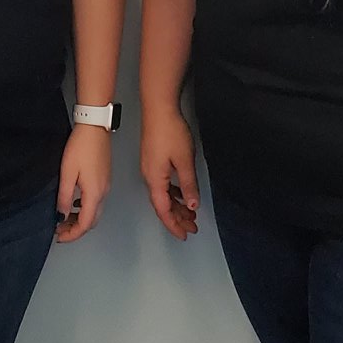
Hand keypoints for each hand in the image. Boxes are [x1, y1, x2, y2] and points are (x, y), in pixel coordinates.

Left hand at [55, 125, 110, 243]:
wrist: (95, 126)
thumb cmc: (81, 147)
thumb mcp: (67, 172)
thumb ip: (65, 197)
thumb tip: (62, 215)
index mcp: (95, 193)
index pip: (85, 224)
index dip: (72, 234)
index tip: (59, 237)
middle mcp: (104, 192)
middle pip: (92, 221)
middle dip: (76, 229)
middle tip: (60, 229)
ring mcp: (106, 185)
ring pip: (95, 211)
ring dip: (81, 218)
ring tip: (64, 217)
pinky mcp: (105, 177)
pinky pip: (97, 200)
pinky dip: (85, 208)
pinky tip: (75, 202)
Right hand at [140, 108, 198, 240]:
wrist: (158, 108)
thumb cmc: (170, 132)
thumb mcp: (184, 160)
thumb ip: (188, 184)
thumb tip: (192, 206)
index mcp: (154, 180)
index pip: (164, 210)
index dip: (174, 225)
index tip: (186, 235)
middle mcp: (149, 177)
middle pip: (162, 204)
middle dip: (177, 218)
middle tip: (193, 227)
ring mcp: (150, 168)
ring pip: (163, 194)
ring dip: (176, 205)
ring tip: (191, 213)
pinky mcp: (153, 160)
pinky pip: (162, 184)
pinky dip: (173, 192)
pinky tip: (182, 192)